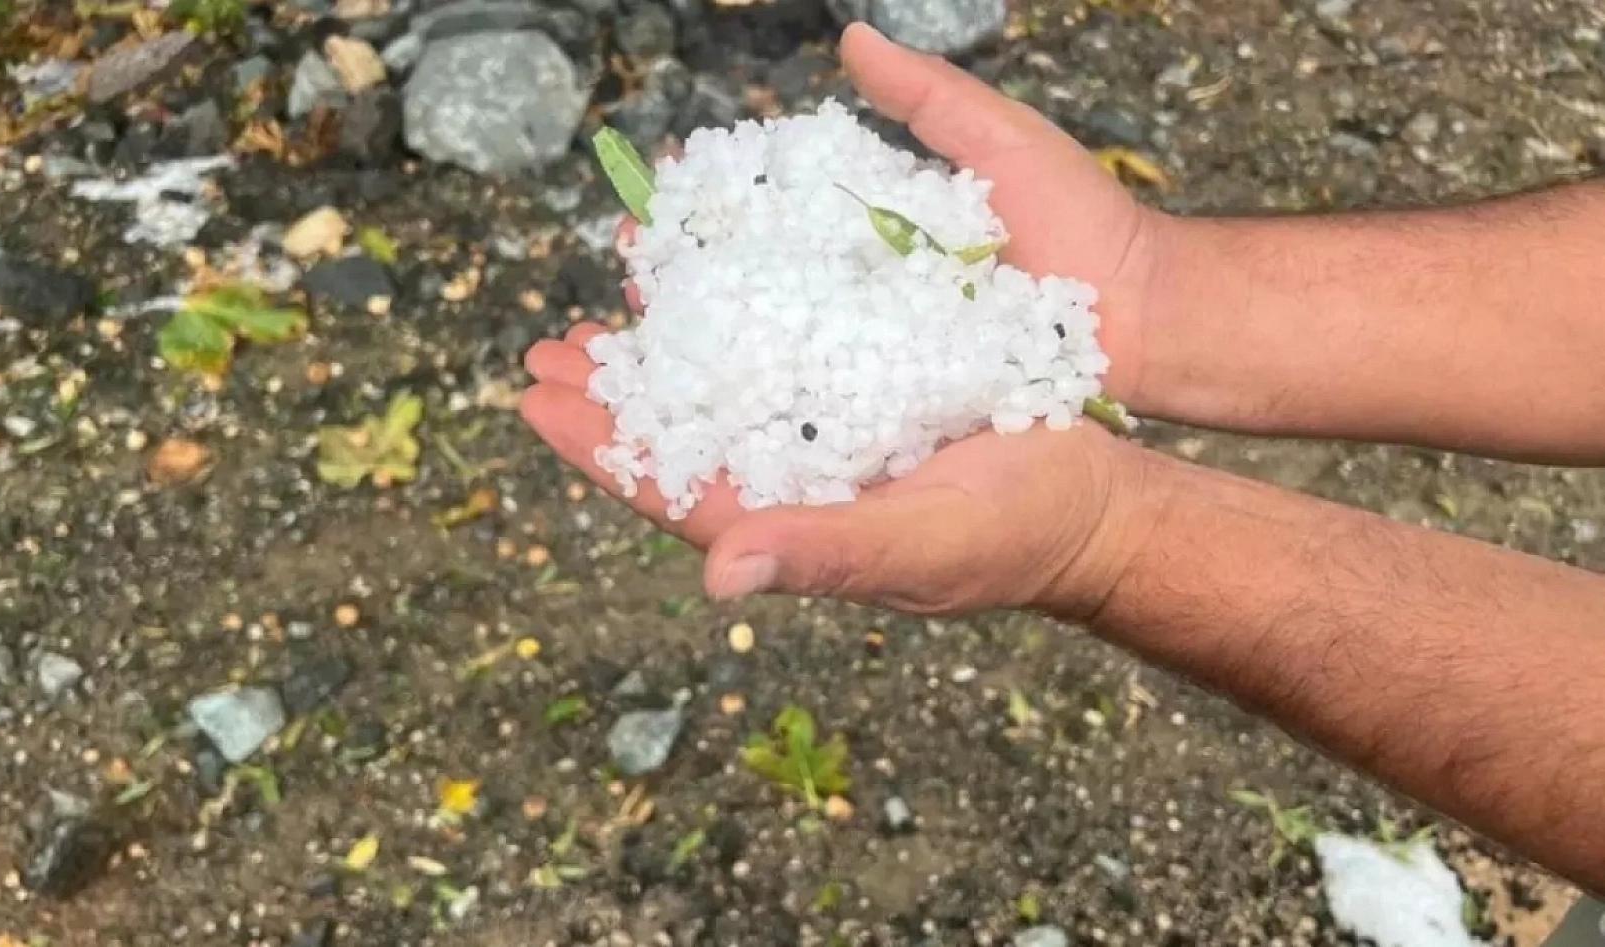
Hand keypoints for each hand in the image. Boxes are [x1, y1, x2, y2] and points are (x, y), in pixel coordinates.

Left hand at [520, 24, 1165, 616]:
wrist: (1092, 496)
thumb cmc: (1014, 535)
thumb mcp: (922, 545)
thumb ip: (824, 555)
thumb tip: (717, 575)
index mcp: (794, 527)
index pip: (677, 493)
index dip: (605, 450)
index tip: (538, 402)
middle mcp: (796, 481)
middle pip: (684, 437)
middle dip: (613, 397)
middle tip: (547, 350)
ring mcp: (827, 437)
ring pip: (724, 389)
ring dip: (664, 353)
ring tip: (603, 314)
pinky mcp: (863, 393)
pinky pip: (781, 352)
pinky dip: (738, 316)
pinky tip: (711, 285)